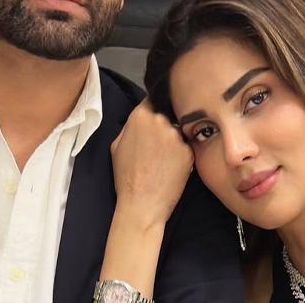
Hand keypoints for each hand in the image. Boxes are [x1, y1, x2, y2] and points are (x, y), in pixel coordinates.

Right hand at [110, 99, 193, 228]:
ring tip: (163, 161)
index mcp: (140, 116)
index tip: (155, 116)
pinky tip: (171, 168)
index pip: (152, 100)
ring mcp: (176, 136)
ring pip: (176, 132)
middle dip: (163, 126)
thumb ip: (130, 126)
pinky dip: (181, 155)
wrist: (142, 204)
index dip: (154, 108)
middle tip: (156, 147)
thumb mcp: (116, 145)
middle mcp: (160, 121)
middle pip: (165, 116)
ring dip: (172, 141)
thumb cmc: (126, 177)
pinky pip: (185, 148)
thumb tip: (141, 118)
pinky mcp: (188, 150)